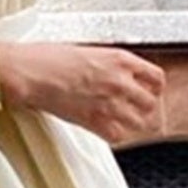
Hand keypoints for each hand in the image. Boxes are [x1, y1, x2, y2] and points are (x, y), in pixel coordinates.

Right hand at [0, 43, 165, 144]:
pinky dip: (115, 134)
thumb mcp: (87, 51)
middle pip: (151, 103)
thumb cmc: (50, 58)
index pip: (156, 77)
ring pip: (139, 123)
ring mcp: (110, 104)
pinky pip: (118, 136)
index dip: (155, 87)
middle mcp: (120, 82)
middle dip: (145, 107)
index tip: (150, 90)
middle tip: (137, 109)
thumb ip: (106, 64)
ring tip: (125, 121)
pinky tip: (107, 128)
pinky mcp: (95, 122)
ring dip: (133, 123)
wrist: (32, 74)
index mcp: (120, 59)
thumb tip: (112, 72)